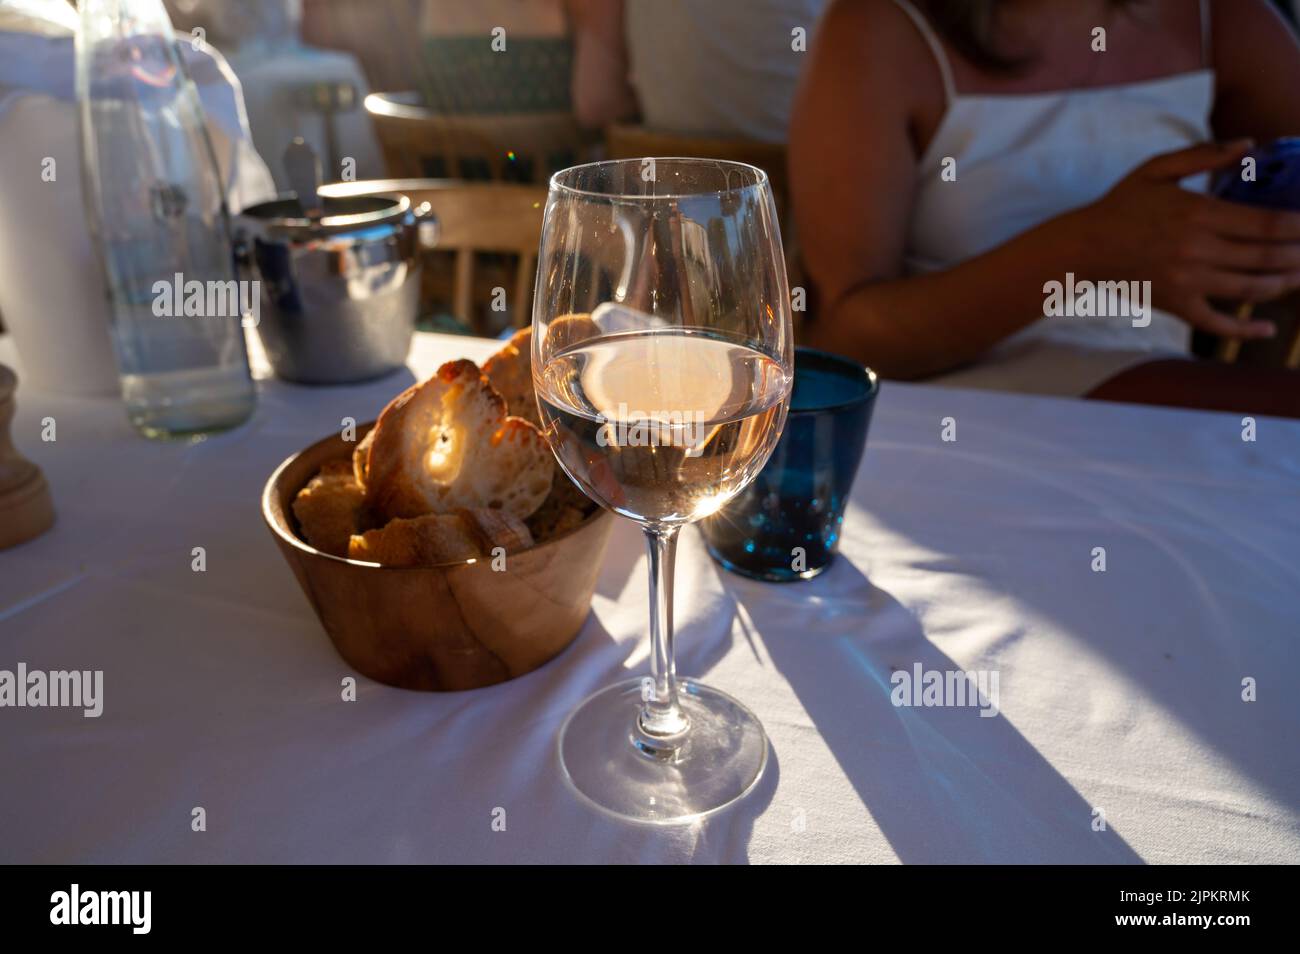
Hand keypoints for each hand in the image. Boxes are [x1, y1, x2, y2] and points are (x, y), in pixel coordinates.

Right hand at [1075, 140, 1299, 338]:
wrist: (1083, 247)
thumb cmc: (1121, 205)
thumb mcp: (1157, 169)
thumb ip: (1204, 155)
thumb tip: (1250, 144)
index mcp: (1198, 214)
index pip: (1267, 224)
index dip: (1298, 226)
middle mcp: (1197, 250)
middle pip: (1266, 257)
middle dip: (1298, 254)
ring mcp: (1187, 281)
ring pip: (1251, 288)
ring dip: (1284, 284)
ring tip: (1299, 276)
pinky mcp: (1176, 304)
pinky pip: (1216, 322)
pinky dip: (1244, 329)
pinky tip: (1267, 328)